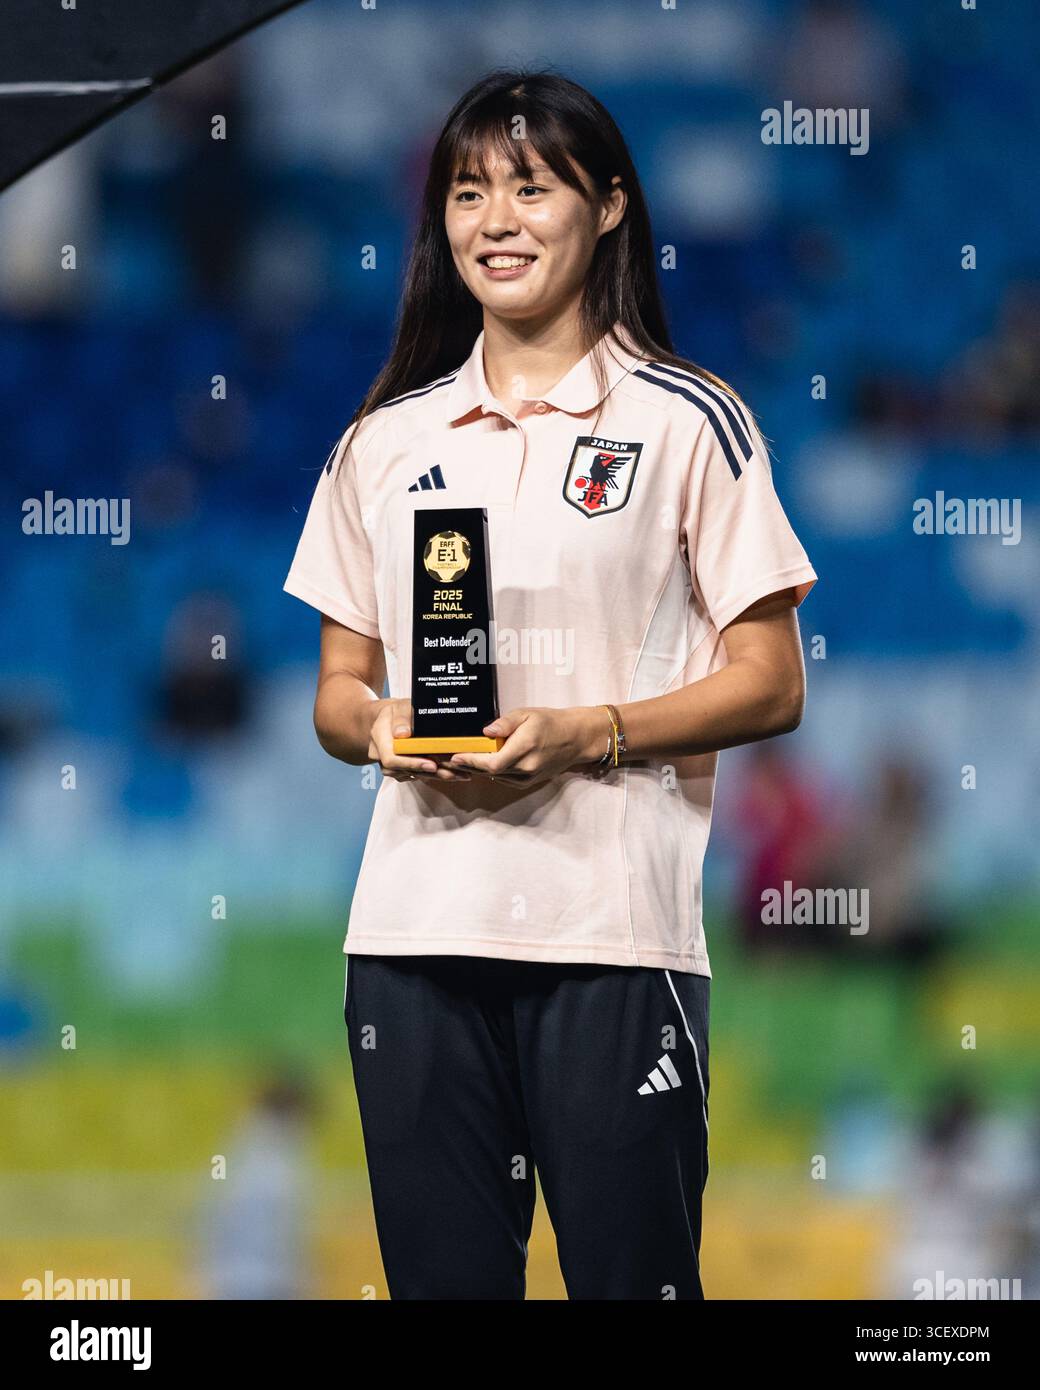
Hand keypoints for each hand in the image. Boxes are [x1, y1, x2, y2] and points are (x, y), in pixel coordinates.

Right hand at [367, 698, 471, 782]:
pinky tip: (450, 773)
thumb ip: (402, 718)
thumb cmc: (397, 710)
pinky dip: (431, 775)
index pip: (391, 758)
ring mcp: (388, 764)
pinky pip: (413, 775)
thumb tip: (402, 734)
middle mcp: (379, 754)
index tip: (432, 765)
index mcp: (379, 738)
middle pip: (401, 771)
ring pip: (409, 775)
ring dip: (433, 776)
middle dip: (428, 773)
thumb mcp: (400, 707)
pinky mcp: (399, 768)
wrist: (388, 718)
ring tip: (458, 774)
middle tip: (453, 773)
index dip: (412, 763)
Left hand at [448, 706, 606, 786]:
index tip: (455, 756)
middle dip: (470, 765)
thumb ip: (505, 723)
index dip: (471, 761)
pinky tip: (486, 763)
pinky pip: (505, 780)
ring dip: (480, 769)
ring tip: (466, 759)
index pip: (492, 762)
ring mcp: (529, 778)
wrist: (575, 738)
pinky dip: (494, 772)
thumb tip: (486, 732)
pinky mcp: (530, 782)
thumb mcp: (526, 714)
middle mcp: (526, 768)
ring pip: (496, 777)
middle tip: (453, 758)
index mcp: (524, 748)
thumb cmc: (551, 723)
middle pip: (490, 772)